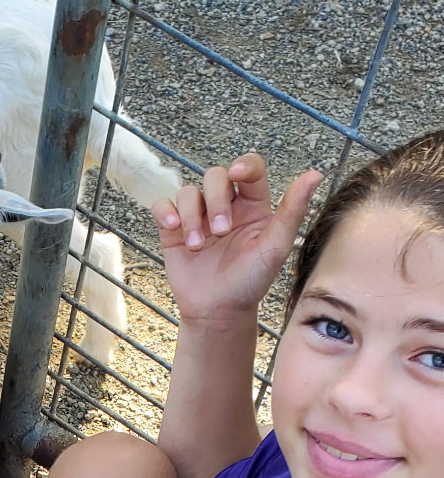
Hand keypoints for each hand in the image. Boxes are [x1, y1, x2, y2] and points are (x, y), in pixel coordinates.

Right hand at [151, 152, 320, 325]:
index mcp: (253, 204)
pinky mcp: (174, 230)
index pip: (250, 169)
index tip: (237, 176)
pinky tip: (172, 228)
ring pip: (189, 192)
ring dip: (191, 215)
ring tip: (197, 245)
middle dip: (216, 201)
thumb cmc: (250, 281)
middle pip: (215, 176)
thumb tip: (315, 175)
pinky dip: (164, 211)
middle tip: (221, 231)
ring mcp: (198, 216)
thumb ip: (293, 210)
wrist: (219, 311)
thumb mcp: (275, 247)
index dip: (243, 166)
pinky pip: (163, 205)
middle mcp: (225, 205)